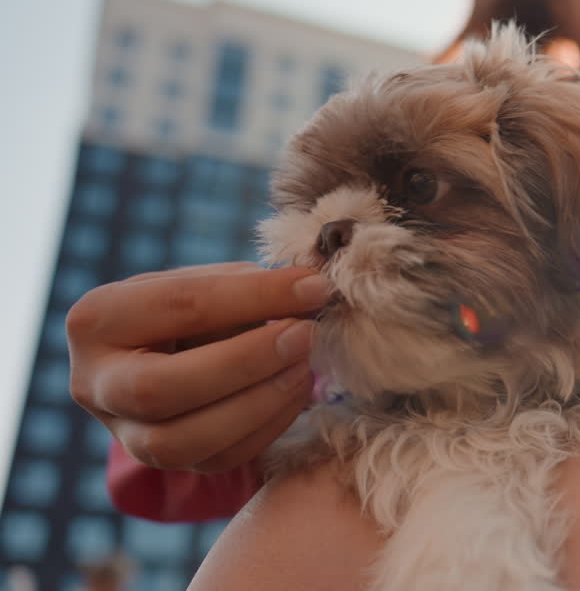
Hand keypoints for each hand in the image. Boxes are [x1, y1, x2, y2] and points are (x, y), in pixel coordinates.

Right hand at [67, 262, 333, 472]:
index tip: (314, 287)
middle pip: (161, 388)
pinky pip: (218, 459)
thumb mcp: (209, 283)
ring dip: (259, 403)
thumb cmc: (195, 308)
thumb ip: (251, 287)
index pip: (181, 306)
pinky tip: (296, 391)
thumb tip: (310, 290)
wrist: (171, 356)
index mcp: (99, 320)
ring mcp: (124, 434)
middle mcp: (95, 383)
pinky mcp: (164, 465)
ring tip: (305, 366)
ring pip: (184, 440)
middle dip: (246, 362)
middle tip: (305, 335)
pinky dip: (267, 426)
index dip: (255, 297)